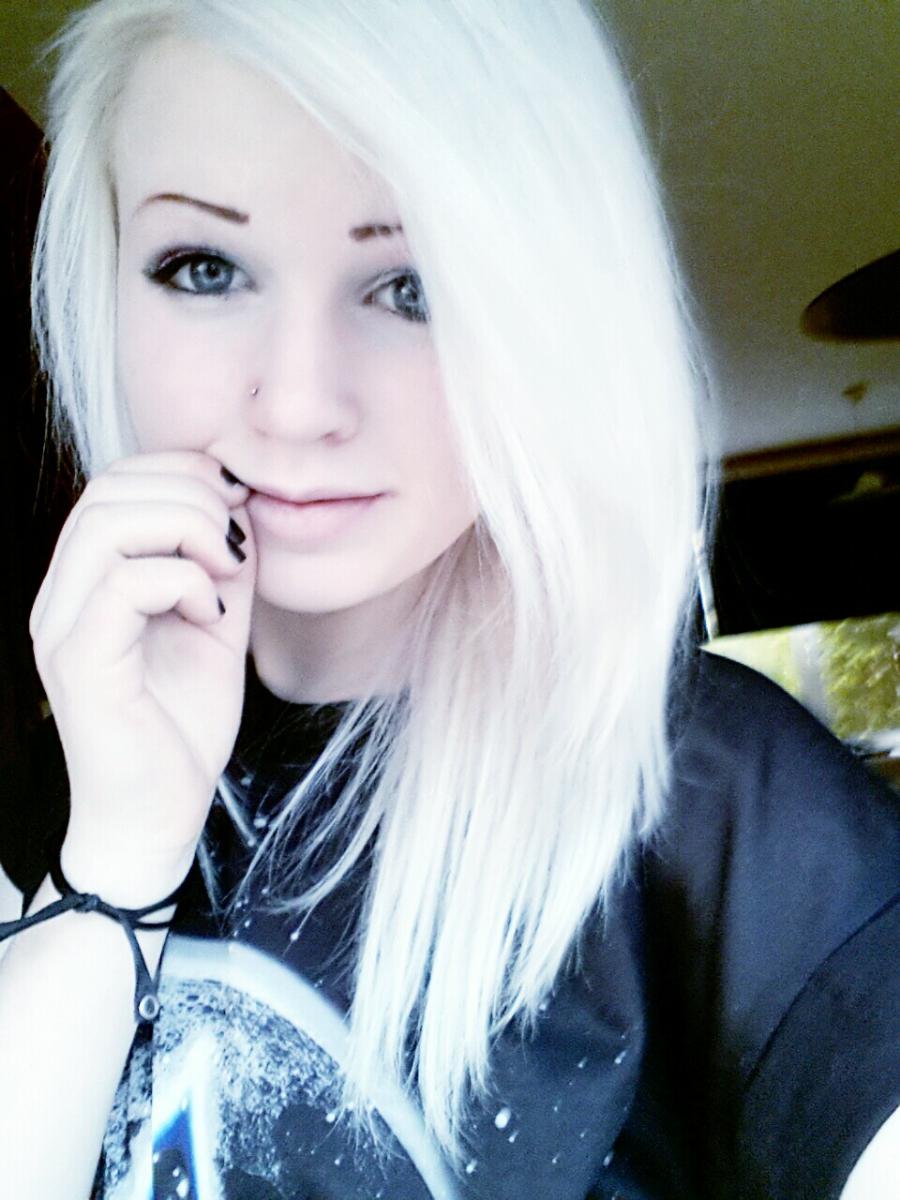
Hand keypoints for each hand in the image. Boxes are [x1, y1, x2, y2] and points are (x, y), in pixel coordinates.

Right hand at [29, 451, 255, 903]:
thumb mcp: (216, 623)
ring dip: (188, 529)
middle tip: (236, 543)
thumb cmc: (182, 725)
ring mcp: (63, 629)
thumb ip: (221, 563)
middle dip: (191, 495)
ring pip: (108, 523)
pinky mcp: (80, 663)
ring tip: (227, 572)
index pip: (116, 483)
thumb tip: (240, 502)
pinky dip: (184, 582)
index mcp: (88, 581)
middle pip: (109, 489)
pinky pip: (123, 584)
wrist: (159, 815)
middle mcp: (61, 597)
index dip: (183, 473)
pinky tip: (212, 615)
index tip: (238, 507)